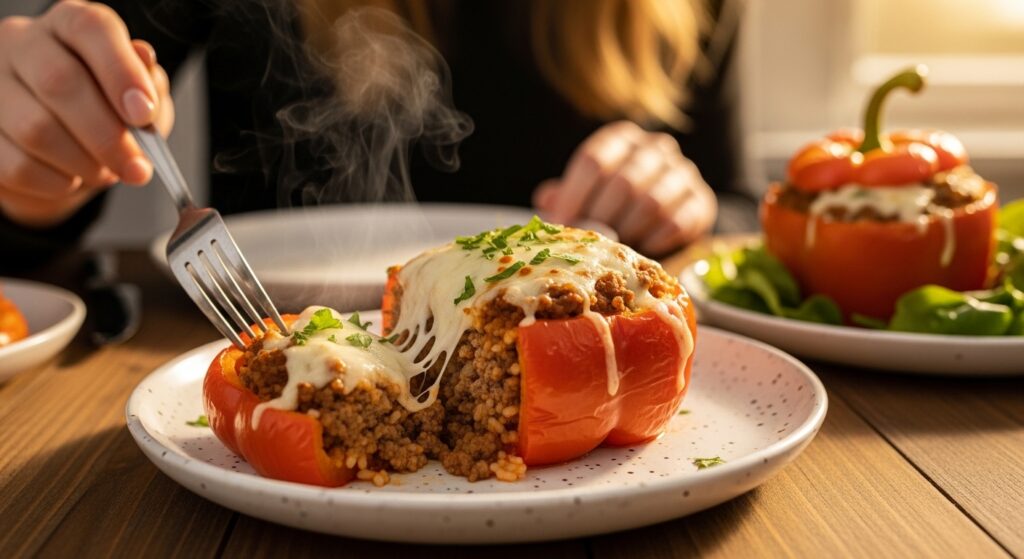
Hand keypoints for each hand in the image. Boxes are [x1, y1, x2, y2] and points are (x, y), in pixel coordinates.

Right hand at [0, 0, 173, 227]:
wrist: (65, 150)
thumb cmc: (107, 111)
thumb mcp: (139, 95)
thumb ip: (147, 83)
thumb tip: (144, 62)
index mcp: (69, 26)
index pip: (90, 28)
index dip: (121, 72)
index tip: (144, 115)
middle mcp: (22, 44)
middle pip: (59, 81)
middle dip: (107, 136)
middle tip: (136, 168)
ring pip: (35, 129)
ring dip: (83, 164)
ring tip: (104, 172)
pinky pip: (16, 165)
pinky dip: (55, 183)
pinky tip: (71, 179)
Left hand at [534, 121, 716, 255]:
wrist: (668, 208)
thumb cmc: (615, 201)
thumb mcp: (587, 192)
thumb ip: (566, 196)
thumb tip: (547, 202)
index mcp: (621, 138)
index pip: (593, 160)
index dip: (573, 196)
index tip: (560, 224)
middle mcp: (654, 147)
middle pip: (622, 182)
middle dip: (600, 218)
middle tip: (588, 242)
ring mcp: (682, 171)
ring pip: (651, 202)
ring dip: (627, 230)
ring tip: (614, 247)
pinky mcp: (701, 199)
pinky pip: (677, 222)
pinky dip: (655, 240)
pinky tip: (643, 248)